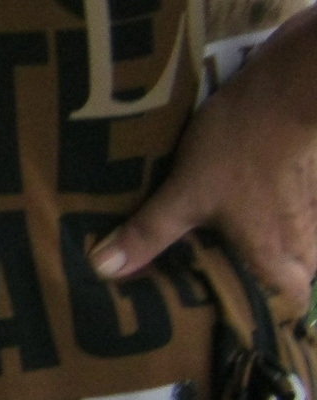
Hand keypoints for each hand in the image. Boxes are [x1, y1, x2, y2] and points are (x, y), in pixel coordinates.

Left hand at [94, 13, 316, 299]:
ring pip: (295, 242)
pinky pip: (294, 210)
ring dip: (267, 242)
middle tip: (215, 270)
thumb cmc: (239, 150)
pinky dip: (273, 212)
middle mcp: (305, 242)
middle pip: (290, 276)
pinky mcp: (311, 180)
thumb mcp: (185, 193)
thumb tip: (104, 270)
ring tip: (223, 239)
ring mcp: (313, 209)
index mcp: (278, 258)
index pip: (282, 305)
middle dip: (260, 275)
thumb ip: (149, 234)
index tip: (226, 307)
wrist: (287, 90)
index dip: (261, 309)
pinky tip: (244, 204)